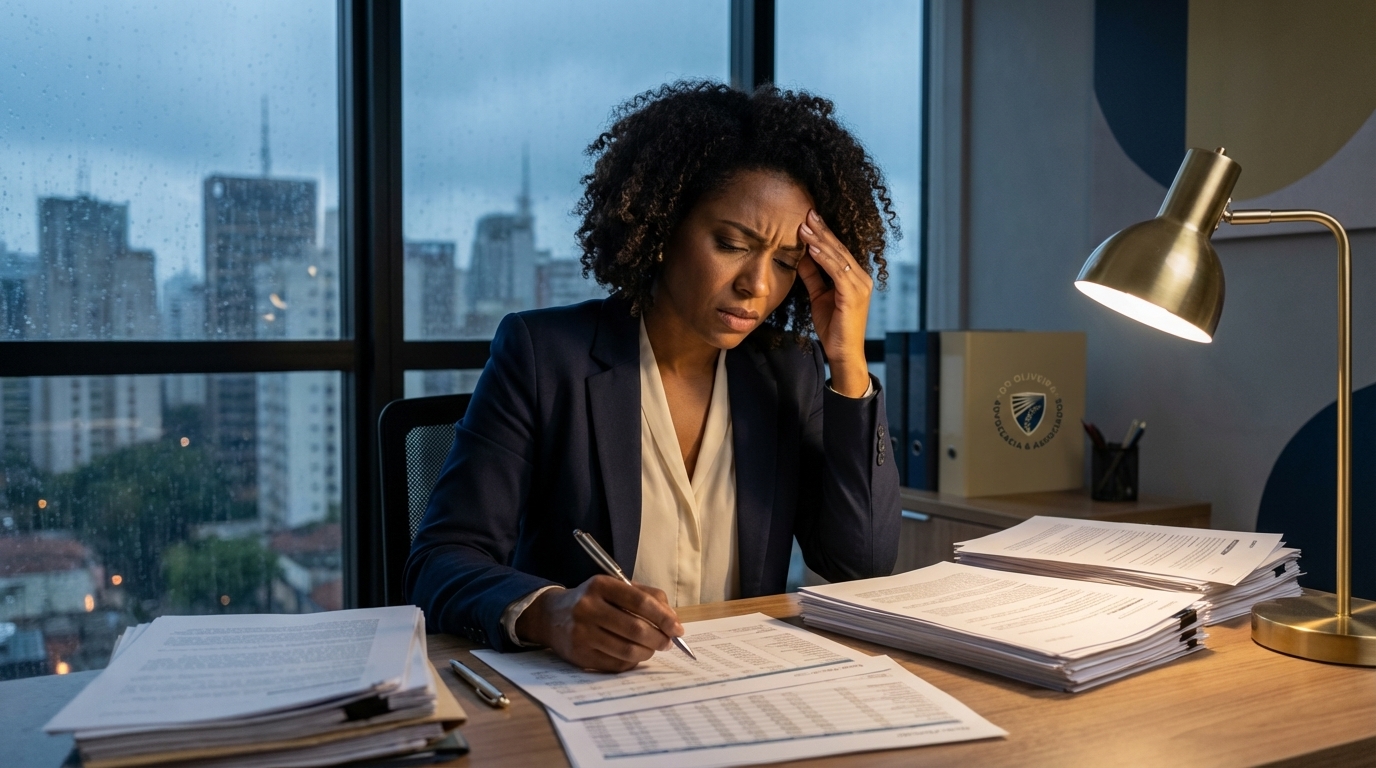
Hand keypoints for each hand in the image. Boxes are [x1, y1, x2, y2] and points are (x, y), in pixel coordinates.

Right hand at [515, 575, 683, 671]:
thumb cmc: (592, 600)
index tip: (677, 628)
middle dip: (659, 638)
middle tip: (668, 642)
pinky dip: (632, 661)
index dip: (663, 617)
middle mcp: (588, 608)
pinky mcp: (579, 655)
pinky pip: (615, 664)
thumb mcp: (614, 587)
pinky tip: (634, 654)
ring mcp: (581, 633)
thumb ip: (646, 596)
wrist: (551, 616)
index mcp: (600, 585)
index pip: (640, 602)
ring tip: (653, 648)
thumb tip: (672, 619)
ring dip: (648, 652)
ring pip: (627, 650)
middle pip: (635, 628)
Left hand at [797, 209, 871, 396]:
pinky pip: (838, 272)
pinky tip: (812, 248)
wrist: (843, 353)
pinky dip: (824, 259)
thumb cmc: (833, 326)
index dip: (823, 233)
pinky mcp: (854, 295)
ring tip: (804, 226)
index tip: (807, 218)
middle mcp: (861, 278)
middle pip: (839, 249)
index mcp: (855, 277)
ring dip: (820, 241)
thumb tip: (801, 255)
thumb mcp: (819, 296)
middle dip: (822, 230)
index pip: (837, 250)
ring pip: (838, 257)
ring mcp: (860, 285)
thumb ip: (813, 276)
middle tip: (806, 213)